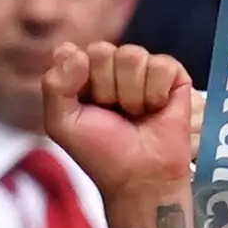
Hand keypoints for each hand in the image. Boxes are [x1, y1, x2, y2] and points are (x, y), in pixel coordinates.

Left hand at [39, 40, 199, 212]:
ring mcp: (142, 68)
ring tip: (136, 114)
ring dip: (132, 94)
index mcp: (82, 73)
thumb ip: (54, 85)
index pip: (73, 52)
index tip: (86, 108)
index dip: (78, 82)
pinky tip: (156, 109)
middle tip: (114, 114)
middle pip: (102, 51)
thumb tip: (77, 52)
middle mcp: (111, 66)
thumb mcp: (61, 124)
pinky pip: (162, 65)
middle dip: (106, 89)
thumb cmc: (102, 152)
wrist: (141, 177)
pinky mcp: (172, 75)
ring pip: (132, 55)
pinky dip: (157, 93)